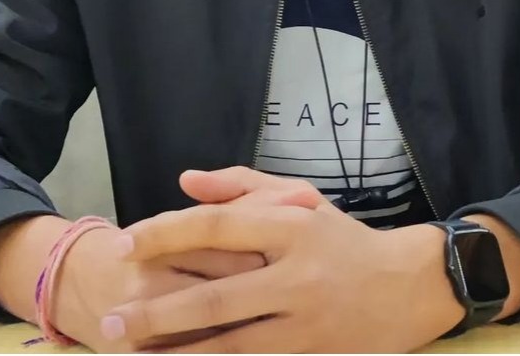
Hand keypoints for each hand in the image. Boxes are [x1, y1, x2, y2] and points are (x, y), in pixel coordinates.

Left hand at [55, 169, 325, 352]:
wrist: (409, 287)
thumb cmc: (343, 238)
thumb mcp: (300, 199)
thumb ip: (241, 186)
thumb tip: (184, 181)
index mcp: (290, 227)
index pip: (216, 226)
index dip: (166, 234)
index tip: (125, 244)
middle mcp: (296, 275)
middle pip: (214, 297)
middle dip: (156, 313)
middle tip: (110, 320)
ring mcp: (306, 324)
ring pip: (230, 347)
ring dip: (178, 355)